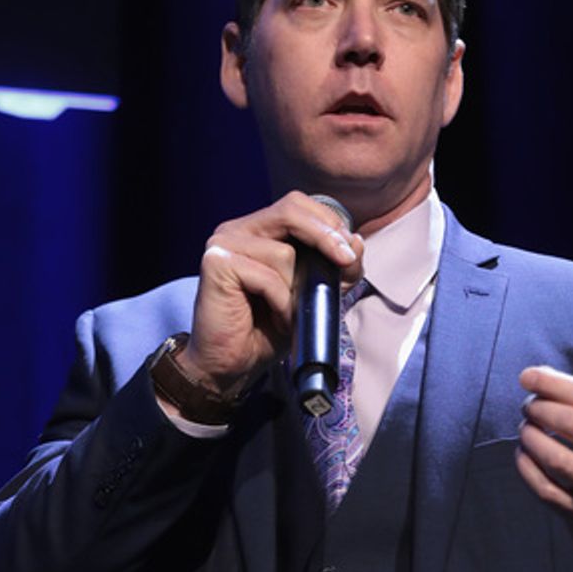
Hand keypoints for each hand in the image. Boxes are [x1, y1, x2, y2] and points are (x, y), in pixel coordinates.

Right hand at [182, 192, 363, 394]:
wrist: (230, 365)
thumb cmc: (266, 330)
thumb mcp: (311, 294)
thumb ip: (333, 268)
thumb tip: (356, 242)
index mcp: (258, 230)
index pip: (299, 205)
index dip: (329, 224)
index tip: (350, 254)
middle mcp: (237, 229)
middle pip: (291, 210)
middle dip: (326, 237)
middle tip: (345, 262)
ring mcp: (223, 243)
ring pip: (284, 252)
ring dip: (296, 289)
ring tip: (288, 314)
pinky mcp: (216, 263)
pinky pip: (267, 275)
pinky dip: (280, 300)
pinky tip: (274, 317)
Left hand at [516, 364, 572, 571]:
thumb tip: (537, 375)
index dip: (554, 384)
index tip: (527, 376)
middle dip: (540, 408)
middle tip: (527, 406)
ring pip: (556, 459)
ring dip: (531, 437)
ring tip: (526, 429)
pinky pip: (545, 489)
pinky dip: (526, 468)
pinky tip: (523, 454)